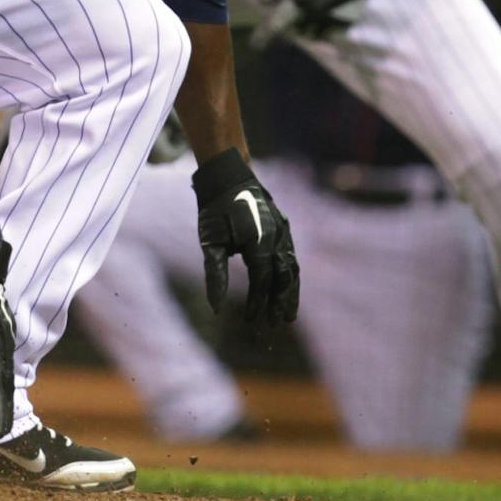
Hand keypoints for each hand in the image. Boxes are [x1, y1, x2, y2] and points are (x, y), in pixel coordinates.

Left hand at [191, 148, 298, 324]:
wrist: (227, 176)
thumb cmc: (215, 210)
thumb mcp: (210, 242)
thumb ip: (215, 274)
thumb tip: (215, 308)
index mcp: (259, 242)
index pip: (262, 281)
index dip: (258, 304)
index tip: (251, 322)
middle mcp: (277, 238)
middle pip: (284, 278)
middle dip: (281, 303)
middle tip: (277, 324)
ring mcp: (283, 231)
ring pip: (291, 268)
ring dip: (290, 292)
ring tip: (288, 314)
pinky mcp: (283, 228)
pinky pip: (290, 256)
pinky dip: (289, 275)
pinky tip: (285, 286)